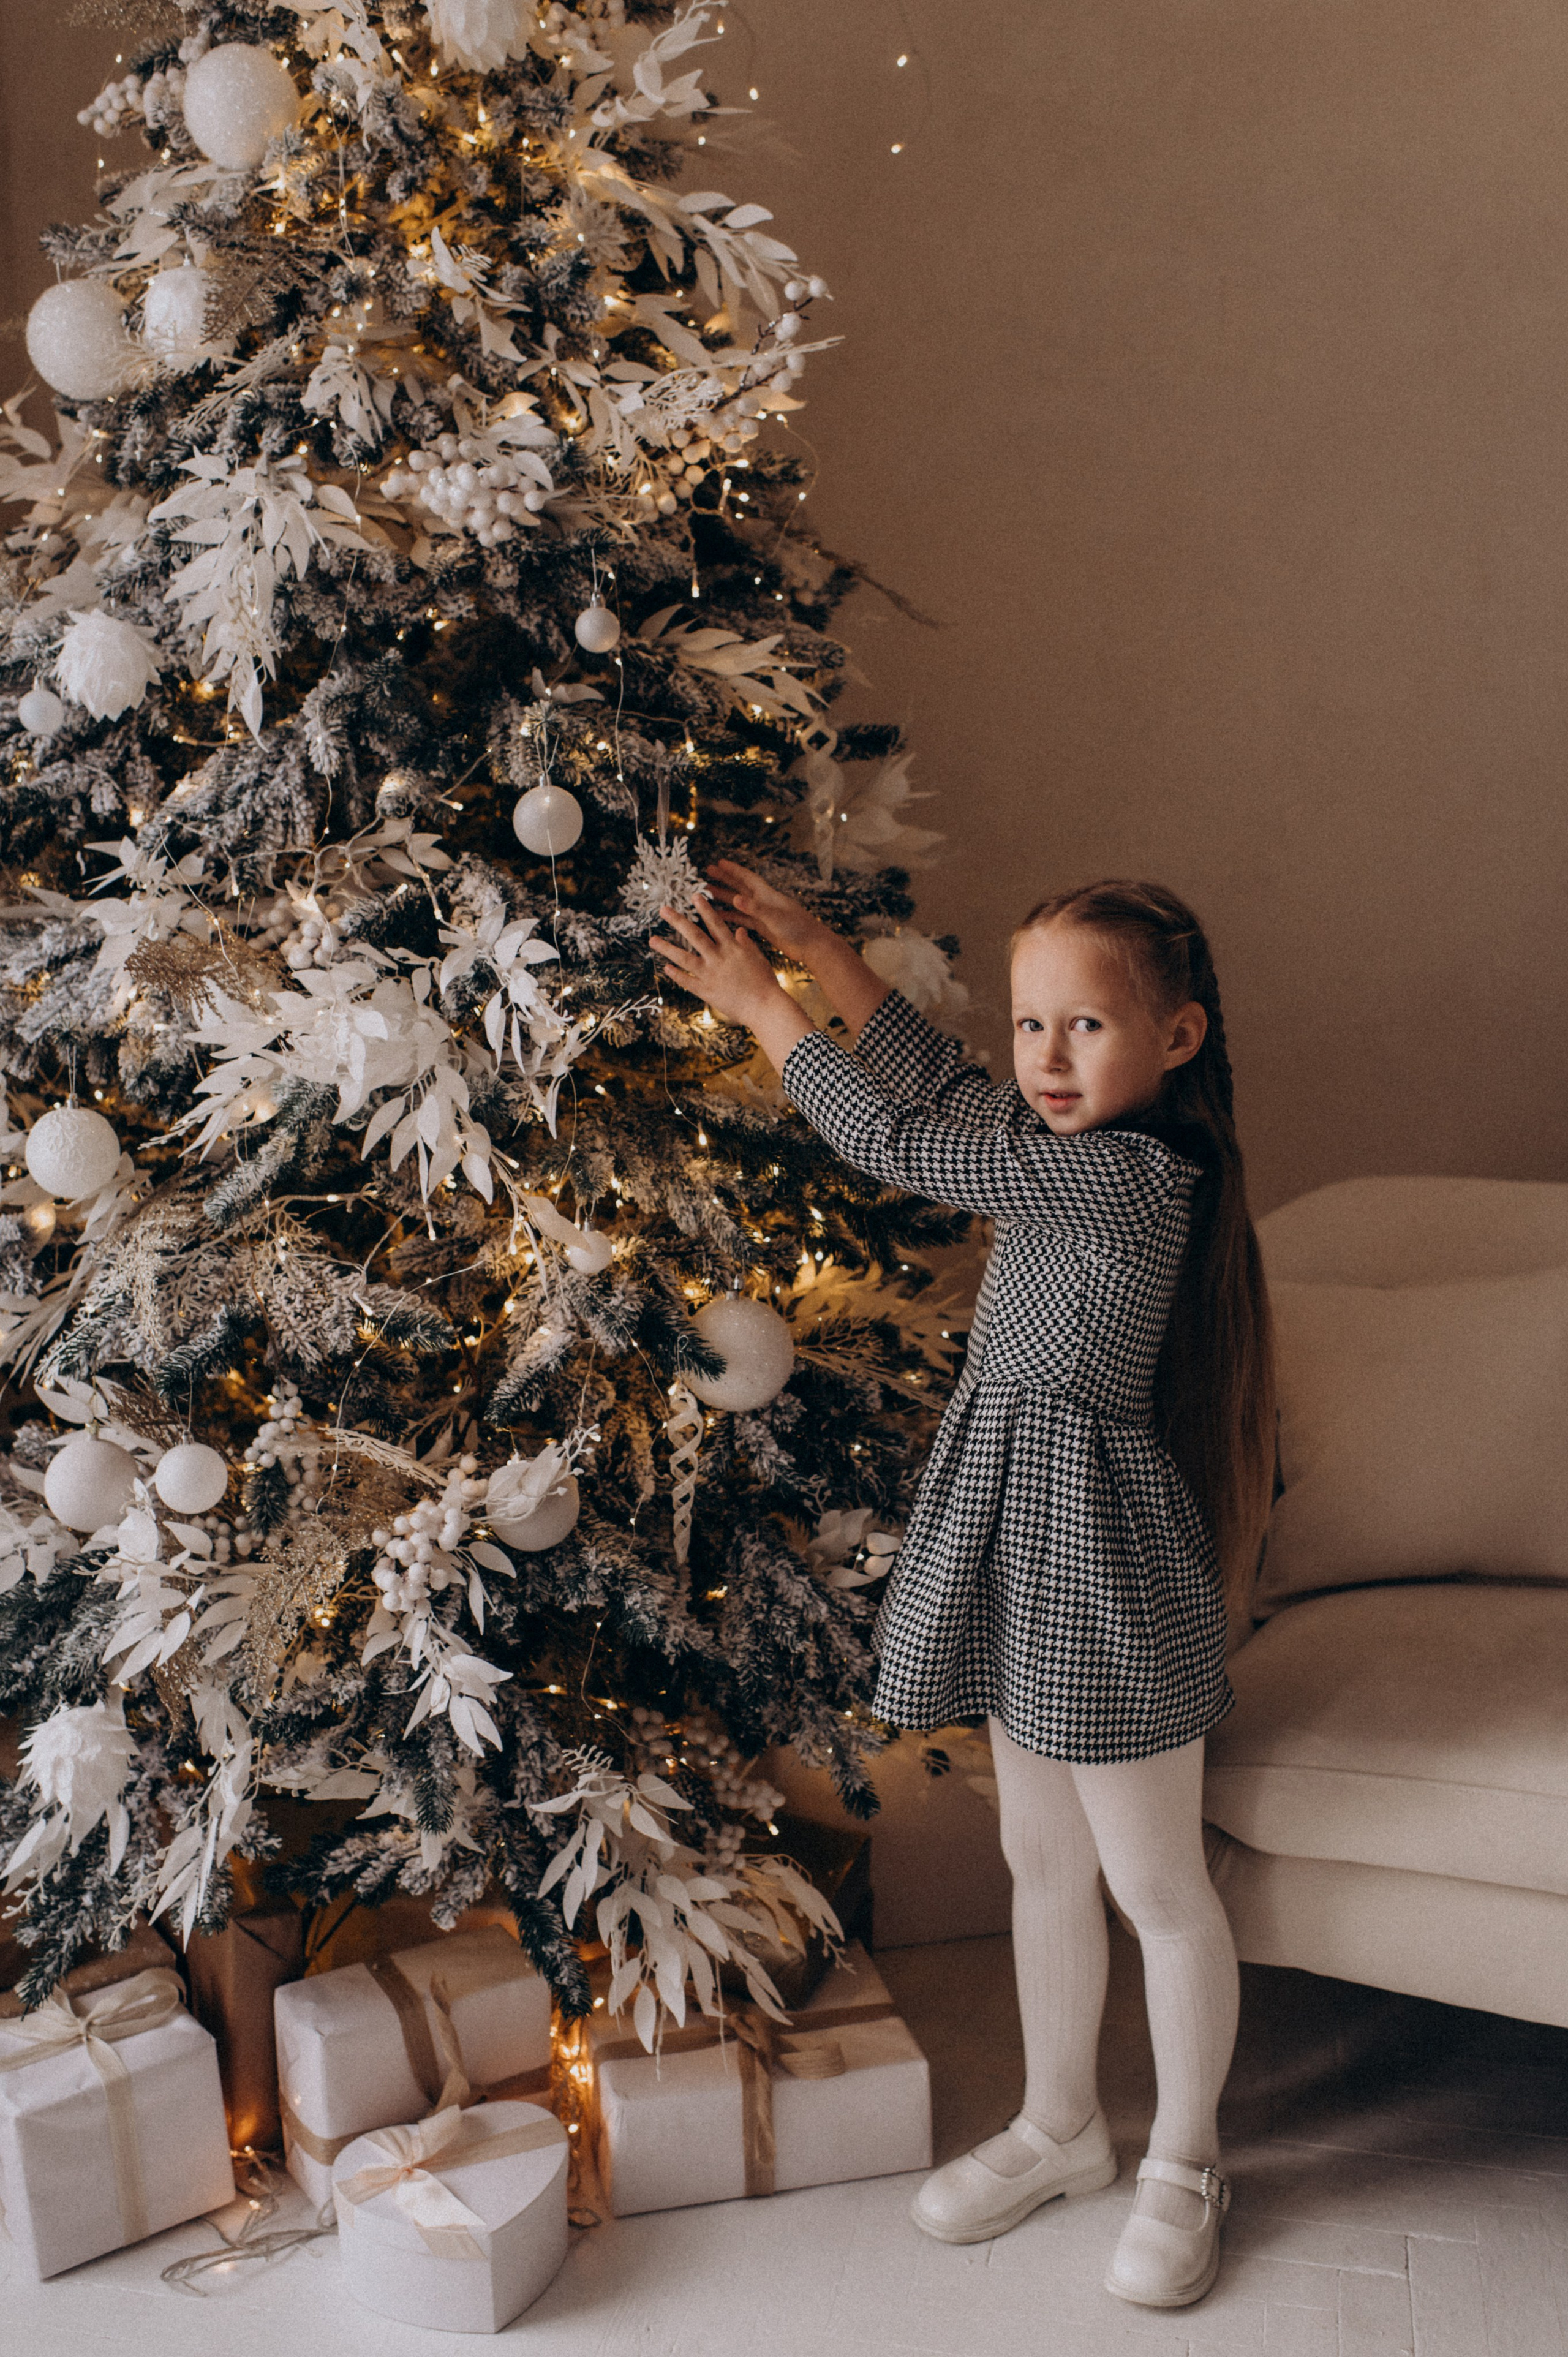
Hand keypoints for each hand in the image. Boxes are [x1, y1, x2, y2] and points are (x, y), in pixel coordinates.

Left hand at [650, 897, 789, 1028]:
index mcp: (732, 948)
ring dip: (667, 948)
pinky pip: (687, 982)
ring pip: (684, 958)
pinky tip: (665, 968)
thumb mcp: (759, 958)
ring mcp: (710, 975)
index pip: (716, 923)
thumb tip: (739, 930)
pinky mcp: (706, 992)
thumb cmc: (765, 983)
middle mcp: (718, 958)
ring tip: (653, 940)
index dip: (705, 908)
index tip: (694, 895)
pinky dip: (676, 975)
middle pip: (694, 935)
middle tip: (663, 910)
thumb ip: (747, 943)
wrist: (764, 1008)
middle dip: (678, 921)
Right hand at [706, 860, 825, 962]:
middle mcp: (764, 902)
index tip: (719, 862)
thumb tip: (736, 898)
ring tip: (707, 894)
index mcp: (768, 895)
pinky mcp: (763, 927)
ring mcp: (763, 915)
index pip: (747, 878)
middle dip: (724, 880)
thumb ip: (755, 908)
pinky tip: (719, 916)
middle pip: (740, 888)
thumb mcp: (775, 917)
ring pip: (739, 904)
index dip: (733, 870)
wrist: (811, 945)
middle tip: (706, 874)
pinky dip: (731, 917)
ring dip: (724, 898)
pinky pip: (742, 920)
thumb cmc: (798, 928)